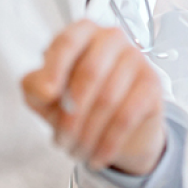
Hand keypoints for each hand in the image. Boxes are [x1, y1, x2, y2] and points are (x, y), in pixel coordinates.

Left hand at [22, 19, 165, 175]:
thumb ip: (34, 86)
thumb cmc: (78, 101)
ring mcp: (136, 59)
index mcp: (83, 33)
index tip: (46, 96)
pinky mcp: (152, 83)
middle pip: (90, 72)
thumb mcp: (46, 95)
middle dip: (71, 113)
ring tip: (78, 151)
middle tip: (62, 139)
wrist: (118, 128)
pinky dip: (109, 141)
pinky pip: (127, 115)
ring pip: (108, 98)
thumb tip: (46, 89)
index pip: (68, 42)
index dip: (54, 69)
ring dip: (88, 133)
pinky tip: (99, 154)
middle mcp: (112, 38)